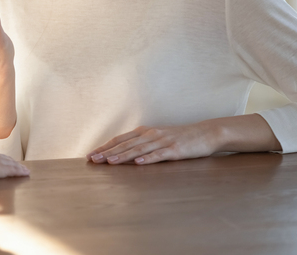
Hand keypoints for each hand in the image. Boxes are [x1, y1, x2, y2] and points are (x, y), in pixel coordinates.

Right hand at [0, 149, 29, 179]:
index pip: (0, 157)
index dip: (6, 160)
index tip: (10, 162)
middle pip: (9, 159)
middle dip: (16, 163)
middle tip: (22, 167)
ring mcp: (0, 162)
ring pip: (14, 164)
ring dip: (21, 168)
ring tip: (26, 171)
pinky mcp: (4, 169)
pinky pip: (16, 170)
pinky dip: (22, 172)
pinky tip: (26, 174)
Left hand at [86, 122, 217, 164]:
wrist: (205, 133)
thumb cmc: (179, 138)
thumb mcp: (157, 139)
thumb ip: (142, 145)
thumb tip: (123, 155)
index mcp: (144, 132)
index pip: (120, 140)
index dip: (104, 147)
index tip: (90, 155)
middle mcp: (150, 135)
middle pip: (125, 144)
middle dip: (107, 152)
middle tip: (92, 160)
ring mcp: (162, 141)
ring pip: (138, 149)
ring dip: (123, 156)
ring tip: (109, 162)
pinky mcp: (174, 149)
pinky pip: (159, 155)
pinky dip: (148, 159)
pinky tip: (138, 163)